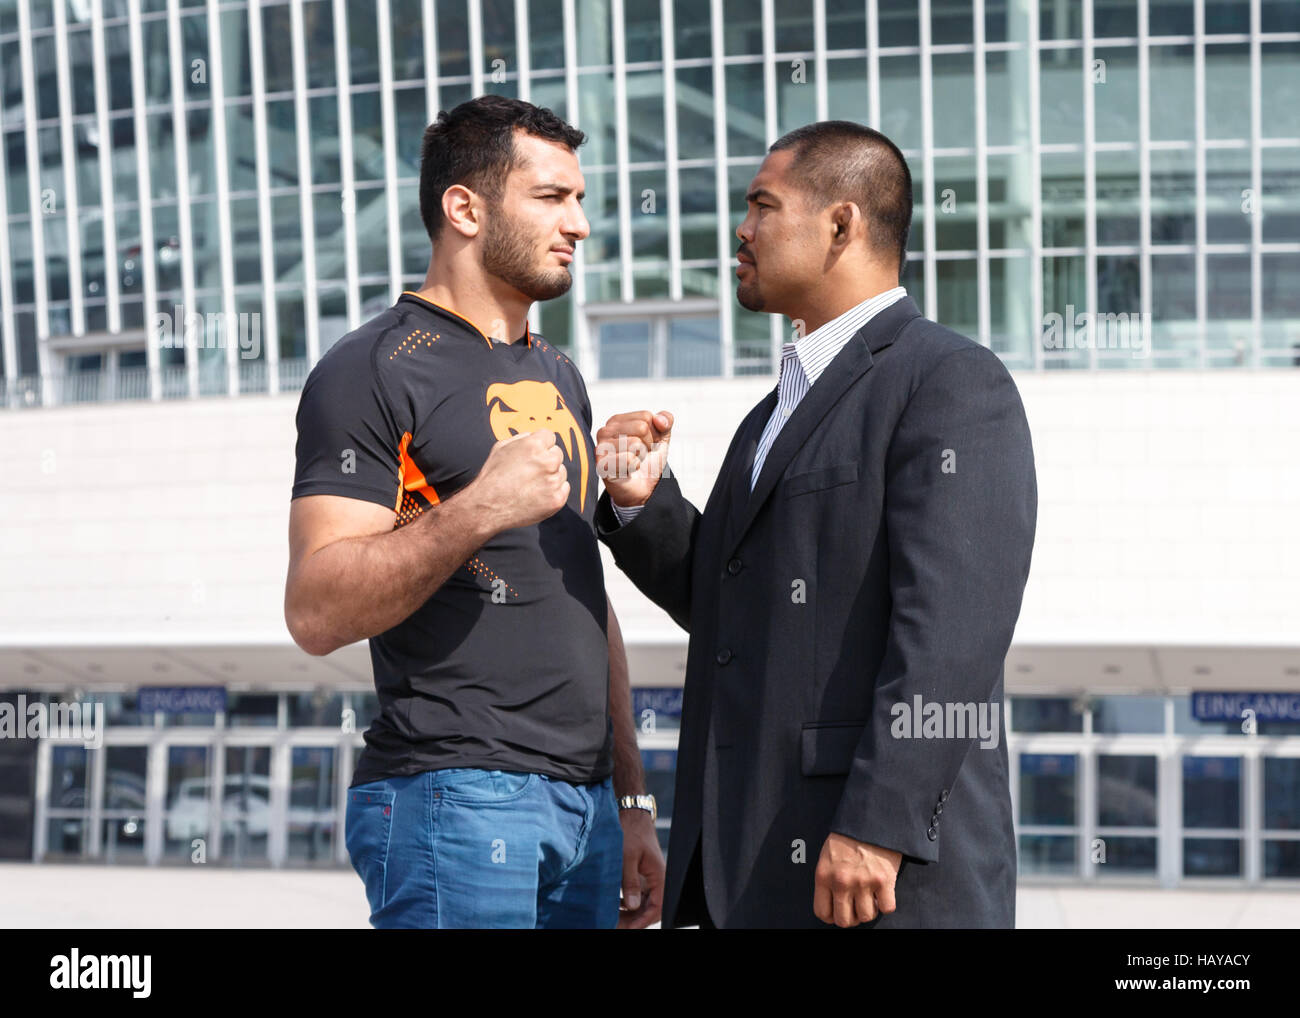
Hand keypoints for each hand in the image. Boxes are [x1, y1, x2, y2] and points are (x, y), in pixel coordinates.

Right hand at [465, 430, 568, 532]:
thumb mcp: (500, 448)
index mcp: (534, 446)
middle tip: (531, 471)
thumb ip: (521, 438)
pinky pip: (564, 489)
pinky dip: (554, 491)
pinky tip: (537, 494)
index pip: (550, 437)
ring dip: (550, 476)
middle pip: (557, 454)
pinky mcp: (556, 499)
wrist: (487, 507)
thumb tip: (532, 436)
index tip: (536, 453)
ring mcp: (553, 482)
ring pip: (561, 472)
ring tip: (531, 484)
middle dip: (546, 460)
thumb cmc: (492, 479)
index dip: (541, 445)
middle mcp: (546, 462)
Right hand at [595, 411, 672, 507]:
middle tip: (639, 455)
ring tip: (633, 462)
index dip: (652, 433)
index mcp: (617, 421)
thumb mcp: (662, 438)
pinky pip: (628, 459)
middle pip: (641, 428)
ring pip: (635, 443)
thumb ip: (666, 421)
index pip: (646, 416)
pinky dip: (635, 466)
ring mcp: (601, 448)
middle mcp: (605, 431)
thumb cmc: (647, 461)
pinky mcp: (601, 465)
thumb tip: (659, 419)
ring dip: (641, 456)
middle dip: (647, 445)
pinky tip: (628, 471)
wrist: (642, 489)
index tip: (645, 444)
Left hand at [616, 807, 664, 928]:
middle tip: (615, 926)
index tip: (626, 929)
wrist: (631, 815)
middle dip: (634, 921)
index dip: (642, 921)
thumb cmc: (631, 831)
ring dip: (630, 914)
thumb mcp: (627, 856)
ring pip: (643, 904)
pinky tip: (613, 906)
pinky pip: (637, 896)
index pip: (656, 907)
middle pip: (650, 909)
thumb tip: (631, 906)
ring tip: (612, 919)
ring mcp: (648, 879)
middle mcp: (656, 880)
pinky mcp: (640, 876)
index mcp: (659, 876)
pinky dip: (626, 904)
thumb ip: (630, 882)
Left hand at [813, 833, 901, 927]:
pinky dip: (887, 904)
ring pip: (867, 917)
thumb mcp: (827, 856)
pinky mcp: (884, 880)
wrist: (870, 818)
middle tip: (857, 907)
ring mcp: (863, 882)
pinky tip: (883, 892)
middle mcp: (842, 882)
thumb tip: (833, 904)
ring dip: (870, 910)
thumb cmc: (848, 836)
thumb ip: (828, 879)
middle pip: (844, 920)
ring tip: (871, 897)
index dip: (833, 916)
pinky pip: (887, 908)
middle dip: (852, 918)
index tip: (840, 911)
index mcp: (824, 876)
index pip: (823, 912)